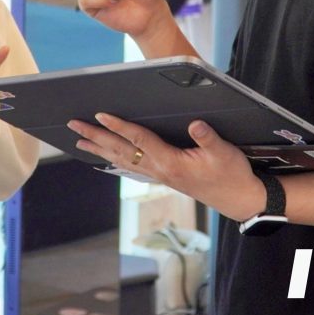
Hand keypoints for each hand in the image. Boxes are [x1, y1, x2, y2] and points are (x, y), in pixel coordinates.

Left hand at [67, 113, 262, 222]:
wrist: (239, 200)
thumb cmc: (232, 174)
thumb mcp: (224, 153)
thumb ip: (207, 138)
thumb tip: (195, 124)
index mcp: (170, 162)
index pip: (138, 139)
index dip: (119, 126)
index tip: (100, 115)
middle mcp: (159, 169)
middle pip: (121, 150)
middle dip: (96, 136)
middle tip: (74, 125)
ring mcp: (160, 175)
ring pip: (123, 159)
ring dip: (100, 148)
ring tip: (80, 141)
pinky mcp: (164, 176)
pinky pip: (133, 166)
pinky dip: (116, 159)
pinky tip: (107, 157)